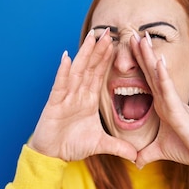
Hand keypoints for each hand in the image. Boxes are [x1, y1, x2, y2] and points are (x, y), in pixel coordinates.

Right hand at [28, 29, 137, 161]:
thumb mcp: (100, 145)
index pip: (99, 75)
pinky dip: (63, 72)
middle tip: (108, 31)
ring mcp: (65, 98)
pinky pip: (60, 86)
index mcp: (88, 100)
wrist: (52, 156)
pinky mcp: (54, 105)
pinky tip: (66, 58)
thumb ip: (118, 147)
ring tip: (91, 37)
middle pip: (90, 68)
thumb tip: (136, 156)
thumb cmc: (71, 145)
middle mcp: (77, 95)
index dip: (107, 59)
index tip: (116, 43)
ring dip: (84, 54)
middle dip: (98, 50)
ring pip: (77, 72)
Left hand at [130, 33, 188, 169]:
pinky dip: (164, 78)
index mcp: (163, 106)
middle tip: (133, 34)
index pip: (148, 82)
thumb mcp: (162, 152)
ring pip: (160, 78)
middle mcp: (168, 101)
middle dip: (143, 54)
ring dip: (151, 58)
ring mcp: (175, 105)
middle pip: (152, 74)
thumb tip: (136, 162)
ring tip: (142, 39)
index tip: (129, 49)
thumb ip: (148, 154)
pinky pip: (170, 93)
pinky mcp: (181, 113)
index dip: (139, 65)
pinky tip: (159, 63)